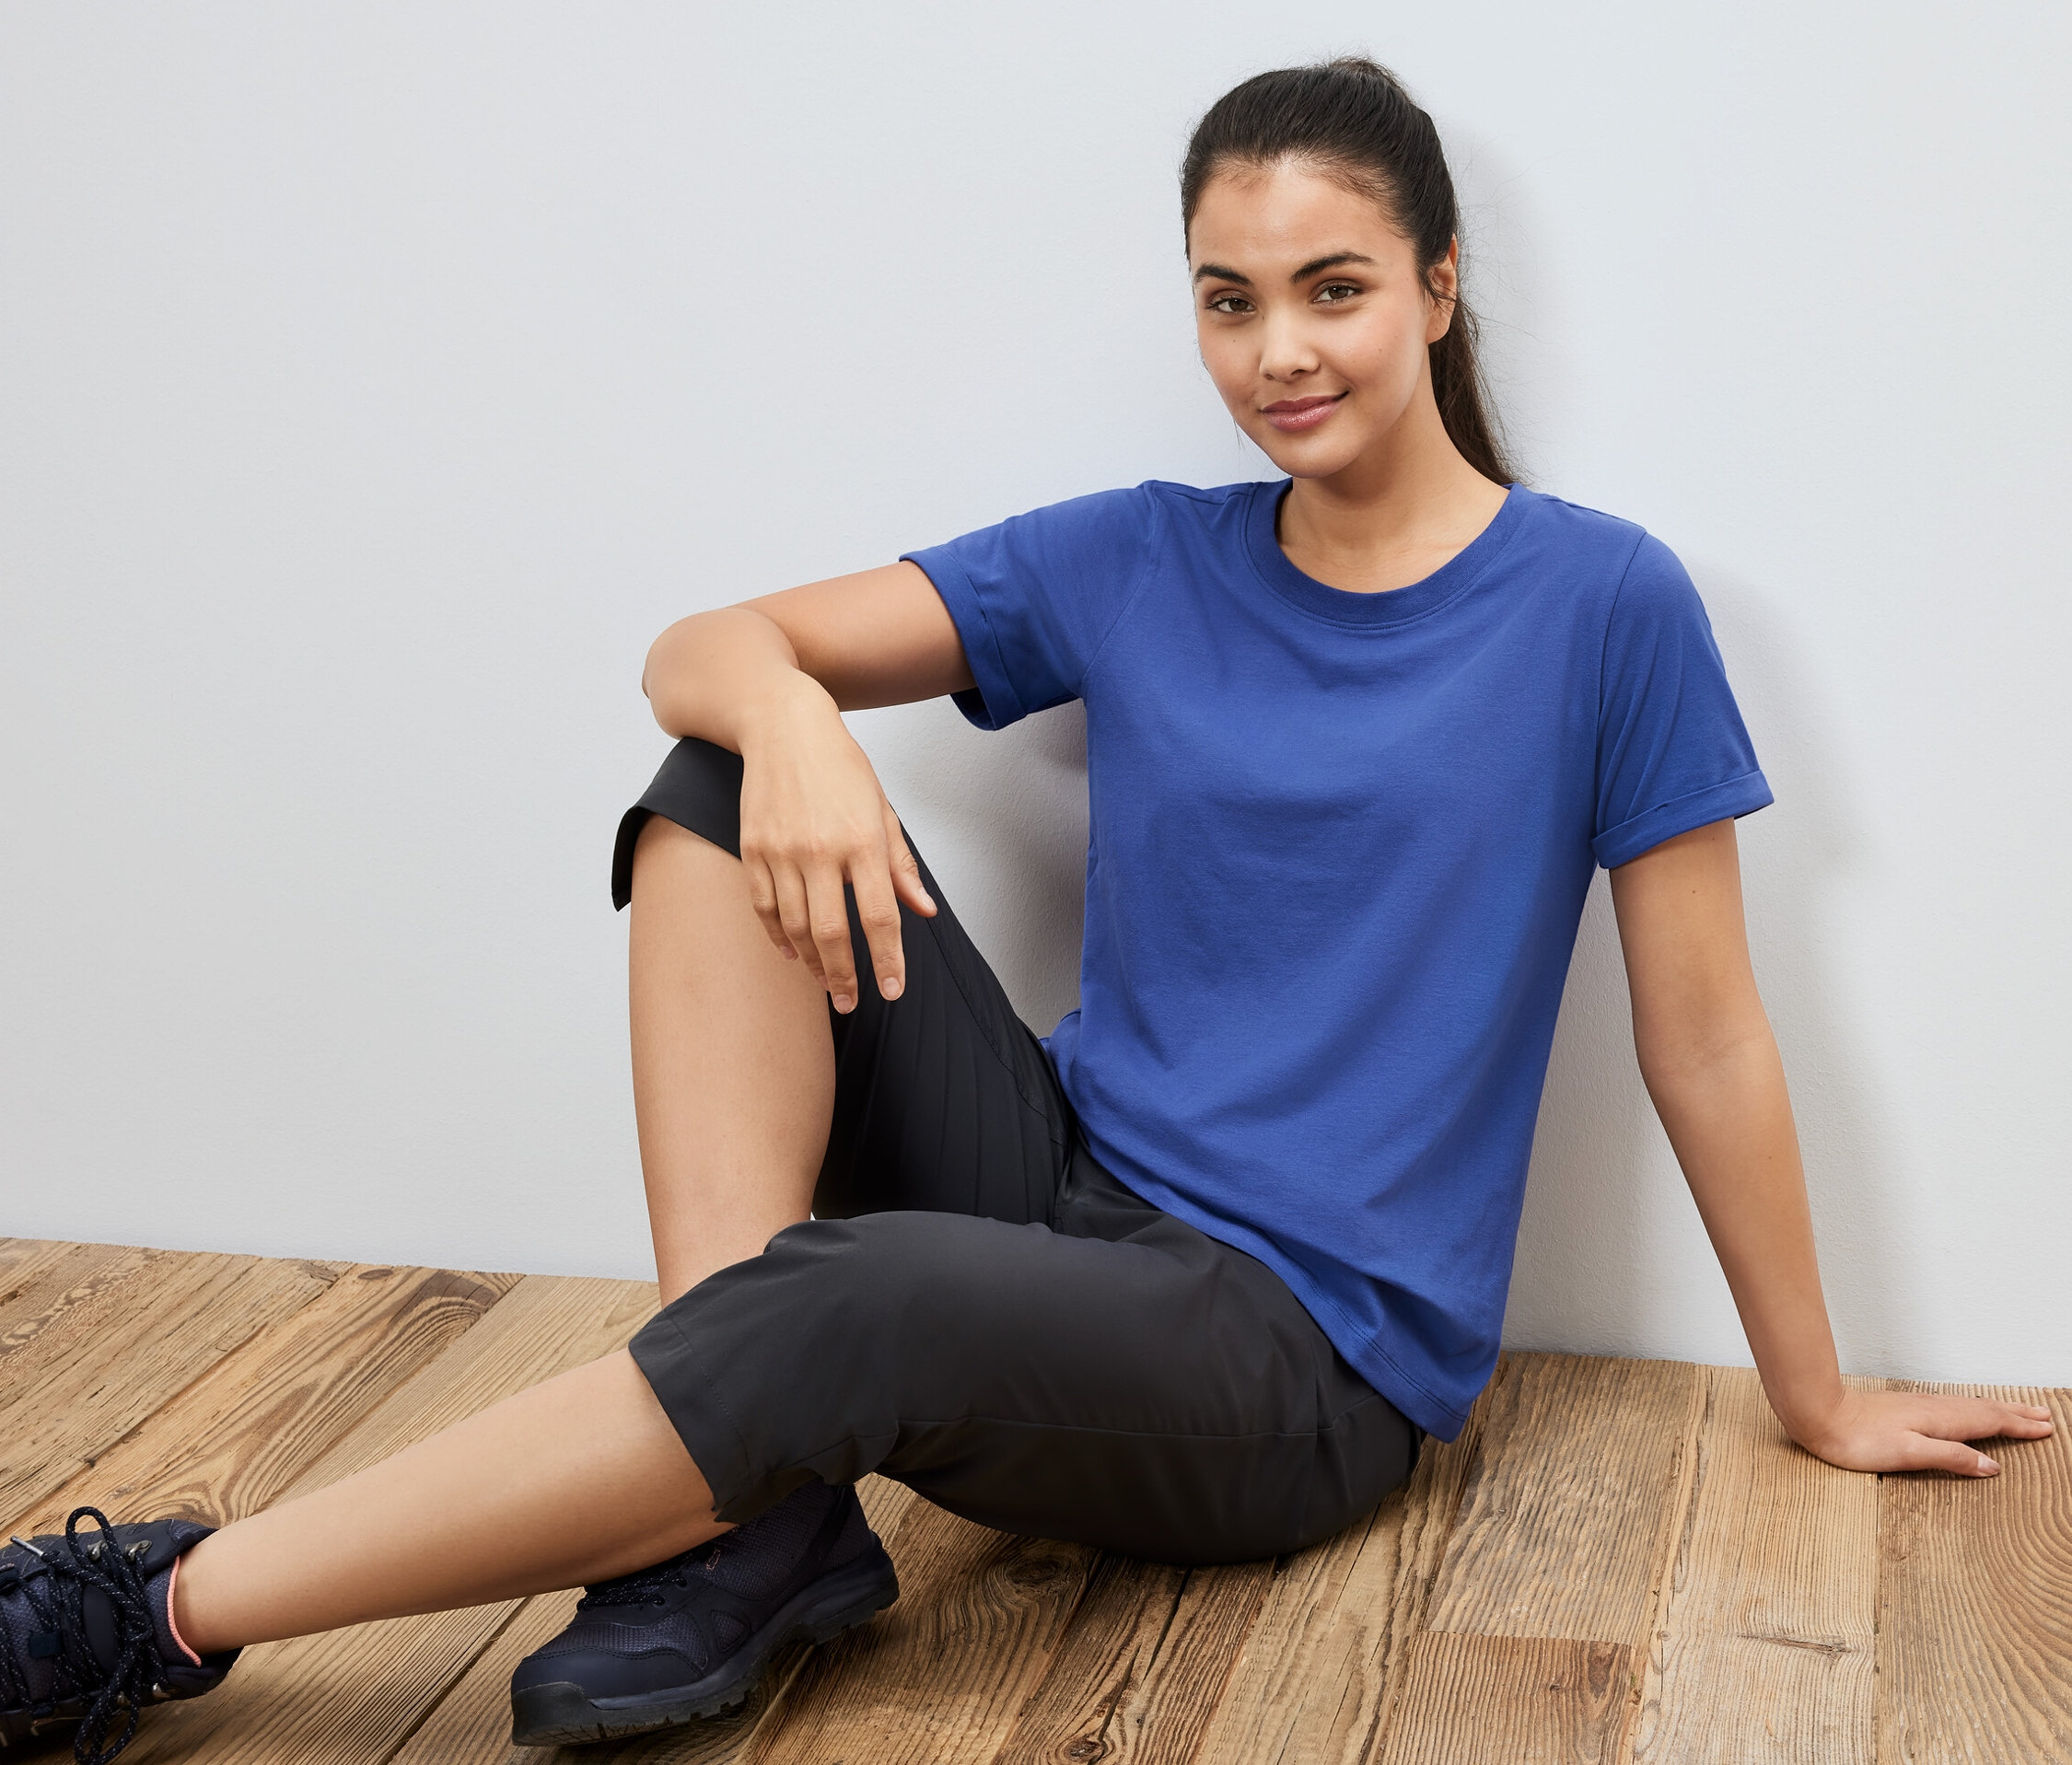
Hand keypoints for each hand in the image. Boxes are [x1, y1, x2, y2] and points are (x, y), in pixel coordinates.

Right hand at [736, 678, 935, 1011]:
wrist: (782, 726)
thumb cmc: (839, 766)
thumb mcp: (881, 809)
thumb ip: (900, 865)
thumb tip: (923, 911)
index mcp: (862, 840)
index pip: (879, 917)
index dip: (887, 960)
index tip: (892, 990)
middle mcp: (821, 850)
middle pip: (832, 933)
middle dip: (844, 977)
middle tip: (852, 1002)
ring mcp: (781, 851)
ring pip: (796, 927)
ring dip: (812, 962)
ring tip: (827, 982)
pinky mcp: (752, 849)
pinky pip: (765, 908)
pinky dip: (778, 937)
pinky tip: (793, 953)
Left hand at [1791, 1385, 2053, 1476]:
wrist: (1819, 1413)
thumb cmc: (1857, 1440)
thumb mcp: (1908, 1455)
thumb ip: (1950, 1458)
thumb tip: (1990, 1467)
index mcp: (1939, 1421)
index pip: (1989, 1423)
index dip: (2018, 1427)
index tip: (2045, 1429)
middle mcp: (1933, 1408)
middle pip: (1984, 1410)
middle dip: (2016, 1414)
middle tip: (2045, 1417)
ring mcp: (1919, 1405)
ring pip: (1969, 1406)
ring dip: (1998, 1409)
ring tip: (2019, 1412)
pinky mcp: (1906, 1407)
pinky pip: (1953, 1406)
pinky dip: (1973, 1408)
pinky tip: (1969, 1412)